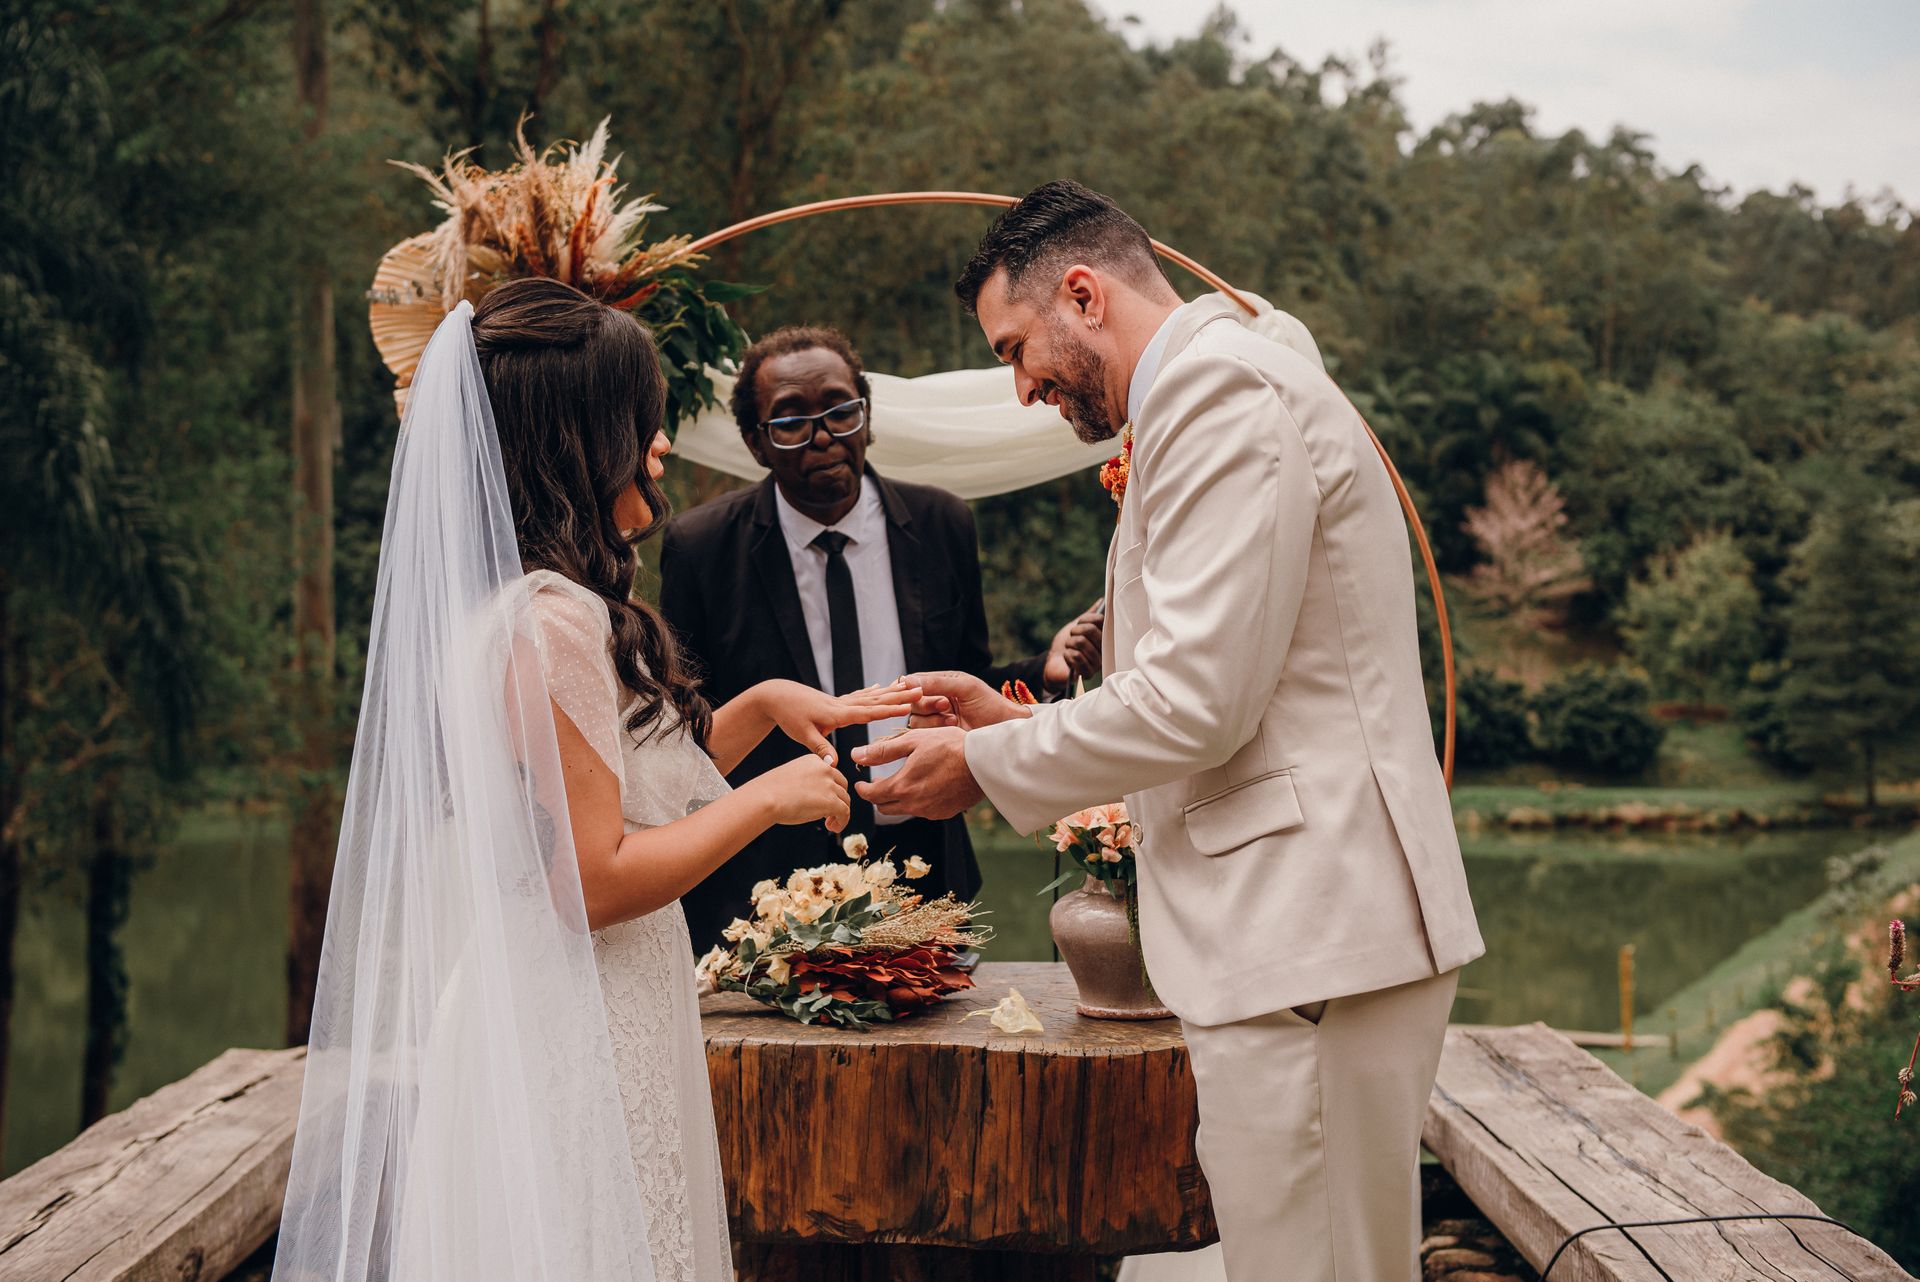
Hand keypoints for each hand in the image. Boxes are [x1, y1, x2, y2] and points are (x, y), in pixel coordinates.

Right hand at [749, 752, 850, 831]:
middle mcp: (824, 769)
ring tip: (829, 823)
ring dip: (839, 813)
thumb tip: (816, 797)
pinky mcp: (831, 801)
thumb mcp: (792, 776)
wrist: (765, 798)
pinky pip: (845, 812)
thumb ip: (807, 781)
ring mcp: (829, 785)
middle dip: (837, 800)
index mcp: (813, 761)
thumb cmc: (770, 791)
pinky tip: (833, 827)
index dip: (829, 790)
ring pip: (845, 800)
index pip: (831, 775)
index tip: (822, 800)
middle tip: (828, 814)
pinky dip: (842, 822)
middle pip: (842, 786)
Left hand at [759, 678, 918, 761]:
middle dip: (899, 696)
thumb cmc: (788, 715)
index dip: (889, 711)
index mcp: (838, 713)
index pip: (869, 712)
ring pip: (872, 696)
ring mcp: (841, 701)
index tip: (909, 708)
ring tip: (909, 685)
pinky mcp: (836, 701)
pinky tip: (881, 686)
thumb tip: (835, 763)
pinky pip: (860, 695)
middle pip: (877, 700)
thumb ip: (820, 748)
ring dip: (891, 691)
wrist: (776, 696)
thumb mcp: (802, 734)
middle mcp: (843, 704)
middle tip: (921, 689)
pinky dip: (873, 691)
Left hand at [852, 727, 983, 819]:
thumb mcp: (913, 741)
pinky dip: (919, 801)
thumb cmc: (949, 746)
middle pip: (885, 807)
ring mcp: (930, 812)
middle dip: (878, 796)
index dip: (863, 789)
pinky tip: (926, 786)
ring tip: (905, 781)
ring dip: (899, 799)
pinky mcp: (945, 813)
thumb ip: (882, 751)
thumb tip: (856, 755)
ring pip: (905, 810)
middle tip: (879, 783)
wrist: (983, 762)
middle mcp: (914, 805)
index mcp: (902, 786)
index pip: (872, 795)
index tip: (860, 784)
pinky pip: (924, 811)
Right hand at [900, 670, 1031, 730]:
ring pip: (915, 719)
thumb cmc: (989, 703)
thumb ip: (937, 682)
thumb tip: (908, 681)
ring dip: (932, 719)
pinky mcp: (938, 735)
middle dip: (926, 704)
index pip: (914, 683)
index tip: (919, 692)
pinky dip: (935, 729)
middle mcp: (935, 700)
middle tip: (945, 704)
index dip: (912, 688)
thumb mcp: (965, 687)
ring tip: (953, 719)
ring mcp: (936, 718)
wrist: (1003, 729)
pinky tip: (953, 726)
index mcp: (940, 683)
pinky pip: (922, 733)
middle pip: (912, 702)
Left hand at [1043, 599, 1104, 692]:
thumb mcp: (1077, 626)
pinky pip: (1076, 656)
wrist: (1053, 664)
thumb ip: (1090, 616)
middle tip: (1072, 637)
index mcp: (1104, 638)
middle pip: (1091, 630)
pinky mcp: (1088, 673)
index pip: (1101, 620)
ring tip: (1069, 648)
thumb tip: (1101, 601)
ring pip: (1081, 642)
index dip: (1087, 618)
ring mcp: (1097, 663)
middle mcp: (1104, 650)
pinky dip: (1067, 655)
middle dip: (1075, 631)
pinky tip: (1068, 658)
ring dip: (1069, 644)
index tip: (1079, 622)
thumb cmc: (1066, 645)